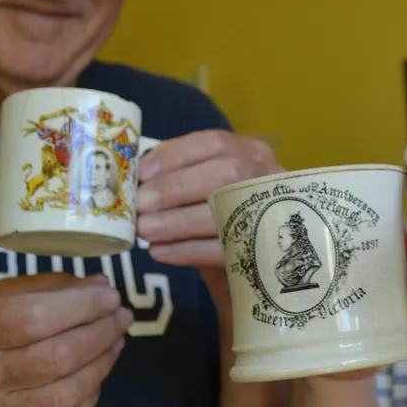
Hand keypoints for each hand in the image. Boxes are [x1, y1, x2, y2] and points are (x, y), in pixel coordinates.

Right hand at [0, 273, 130, 406]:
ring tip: (116, 340)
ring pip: (64, 394)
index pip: (33, 318)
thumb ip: (47, 288)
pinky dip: (90, 397)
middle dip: (101, 332)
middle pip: (55, 358)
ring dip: (103, 364)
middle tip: (122, 316)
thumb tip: (101, 285)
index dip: (81, 306)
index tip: (110, 294)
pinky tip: (96, 373)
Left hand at [136, 129, 282, 266]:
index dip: (176, 154)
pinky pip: (224, 248)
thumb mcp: (205, 188)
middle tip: (139, 205)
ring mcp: (271, 212)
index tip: (141, 172)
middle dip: (177, 187)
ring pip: (228, 210)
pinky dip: (187, 250)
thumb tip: (134, 179)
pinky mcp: (265, 250)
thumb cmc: (221, 214)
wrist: (254, 264)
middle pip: (227, 173)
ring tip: (144, 230)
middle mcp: (268, 176)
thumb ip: (180, 177)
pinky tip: (159, 251)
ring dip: (179, 221)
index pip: (214, 142)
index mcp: (251, 152)